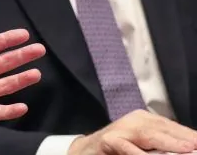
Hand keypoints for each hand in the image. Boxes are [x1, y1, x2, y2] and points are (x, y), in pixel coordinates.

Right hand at [68, 110, 196, 154]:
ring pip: (148, 135)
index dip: (189, 135)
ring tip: (187, 149)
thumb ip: (160, 146)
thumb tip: (187, 148)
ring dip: (168, 143)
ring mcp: (120, 129)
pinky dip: (138, 153)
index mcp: (146, 120)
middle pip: (164, 128)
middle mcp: (134, 120)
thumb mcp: (141, 145)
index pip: (173, 127)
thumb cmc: (116, 150)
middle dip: (183, 138)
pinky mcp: (107, 140)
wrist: (84, 152)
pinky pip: (126, 147)